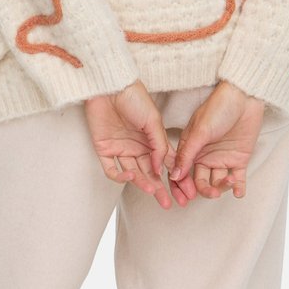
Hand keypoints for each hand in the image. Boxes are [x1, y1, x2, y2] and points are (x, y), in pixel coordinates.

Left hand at [84, 80, 176, 209]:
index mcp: (150, 139)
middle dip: (159, 188)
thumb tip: (162, 169)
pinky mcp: (104, 149)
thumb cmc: (134, 97)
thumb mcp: (153, 120)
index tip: (184, 192)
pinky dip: (120, 176)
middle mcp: (137, 146)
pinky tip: (130, 176)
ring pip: (132, 173)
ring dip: (142, 183)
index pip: (164, 163)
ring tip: (152, 190)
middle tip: (167, 203)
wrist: (110, 86)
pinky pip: (111, 169)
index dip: (174, 178)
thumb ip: (159, 145)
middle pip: (149, 172)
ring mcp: (120, 148)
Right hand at [168, 81, 264, 202]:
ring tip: (229, 181)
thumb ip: (187, 155)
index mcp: (191, 148)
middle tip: (212, 193)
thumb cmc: (218, 107)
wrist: (244, 97)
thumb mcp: (200, 131)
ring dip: (222, 186)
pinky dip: (238, 188)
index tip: (186, 197)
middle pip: (201, 181)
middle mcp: (205, 155)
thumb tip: (174, 175)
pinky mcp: (239, 158)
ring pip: (218, 181)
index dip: (182, 186)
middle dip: (205, 190)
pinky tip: (238, 191)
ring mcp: (222, 157)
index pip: (182, 172)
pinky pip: (237, 179)